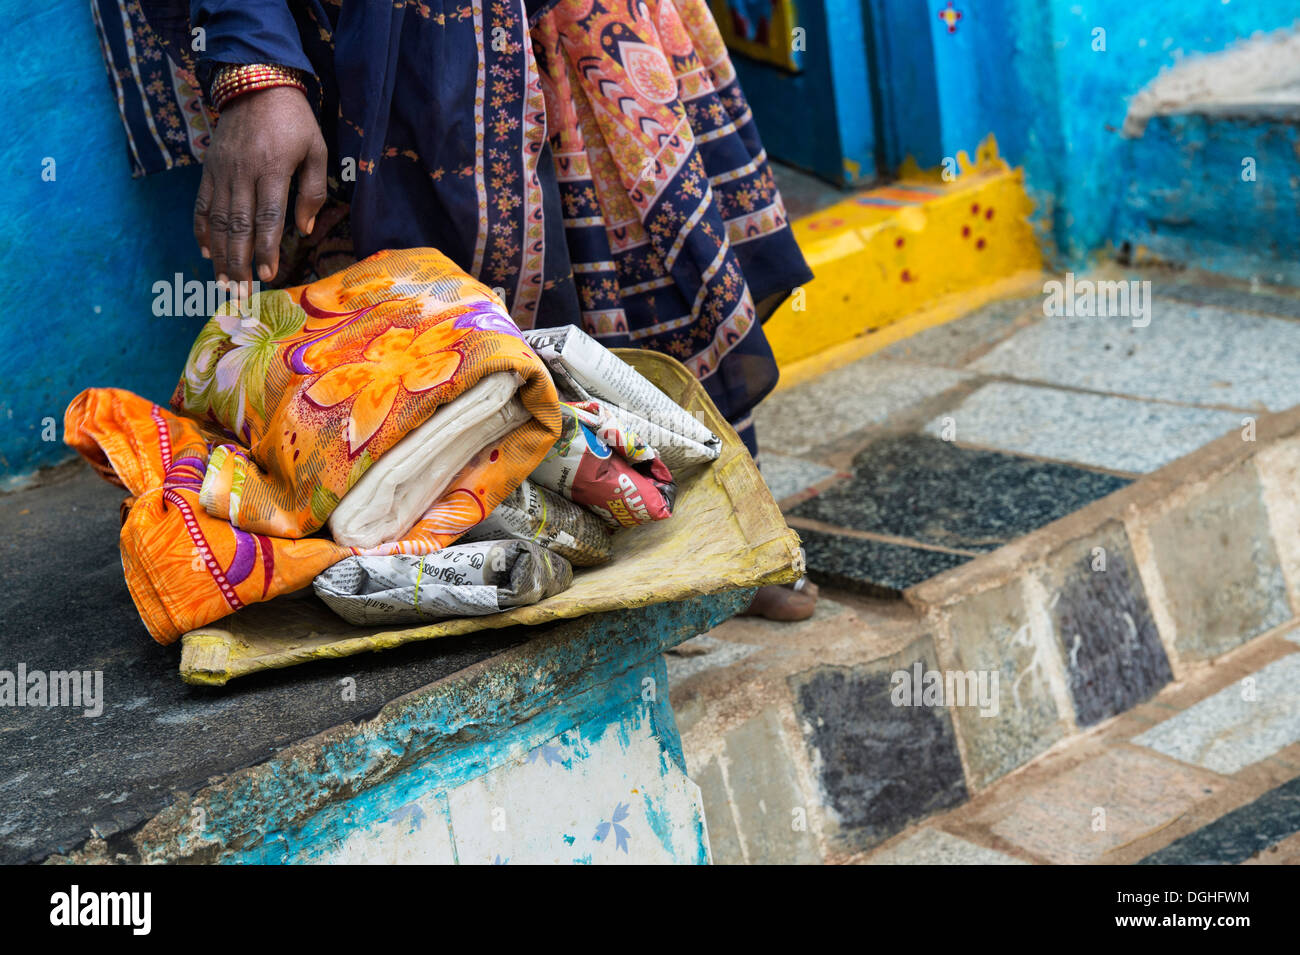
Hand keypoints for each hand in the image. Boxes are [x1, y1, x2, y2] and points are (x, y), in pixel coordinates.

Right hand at [194, 85, 326, 292]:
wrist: (255, 82)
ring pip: (218, 220)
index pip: (267, 218)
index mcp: (271, 169)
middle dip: (239, 262)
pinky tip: (206, 253)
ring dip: (220, 255)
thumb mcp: (316, 149)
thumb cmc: (293, 119)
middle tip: (241, 293)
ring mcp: (221, 171)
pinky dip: (202, 230)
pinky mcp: (209, 168)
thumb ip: (312, 191)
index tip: (267, 276)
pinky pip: (202, 204)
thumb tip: (303, 230)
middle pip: (238, 226)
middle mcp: (242, 173)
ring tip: (224, 283)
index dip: (266, 249)